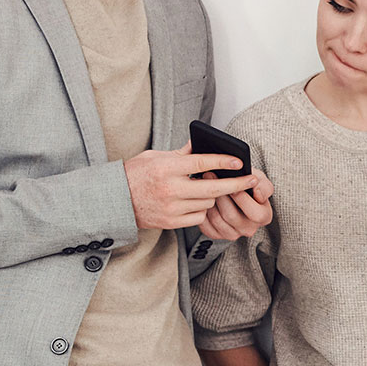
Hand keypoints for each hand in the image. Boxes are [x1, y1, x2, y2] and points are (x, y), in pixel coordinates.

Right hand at [125, 144, 258, 229]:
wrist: (115, 200)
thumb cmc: (135, 174)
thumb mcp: (155, 156)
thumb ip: (181, 152)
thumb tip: (202, 143)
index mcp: (167, 168)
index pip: (202, 162)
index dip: (224, 161)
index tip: (240, 161)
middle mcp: (170, 189)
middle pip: (213, 187)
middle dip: (236, 184)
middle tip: (251, 180)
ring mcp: (171, 208)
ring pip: (208, 202)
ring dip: (214, 196)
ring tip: (210, 189)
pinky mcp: (170, 222)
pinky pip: (198, 217)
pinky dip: (202, 209)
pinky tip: (198, 202)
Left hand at [200, 169, 275, 239]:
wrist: (237, 192)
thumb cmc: (250, 186)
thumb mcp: (261, 180)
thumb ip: (263, 186)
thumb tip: (258, 194)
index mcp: (264, 217)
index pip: (254, 213)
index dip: (242, 199)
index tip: (232, 185)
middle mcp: (249, 229)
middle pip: (231, 216)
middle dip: (221, 196)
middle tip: (212, 179)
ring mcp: (233, 234)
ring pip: (217, 220)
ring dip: (209, 202)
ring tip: (205, 187)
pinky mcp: (217, 235)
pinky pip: (206, 226)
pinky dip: (202, 212)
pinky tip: (203, 200)